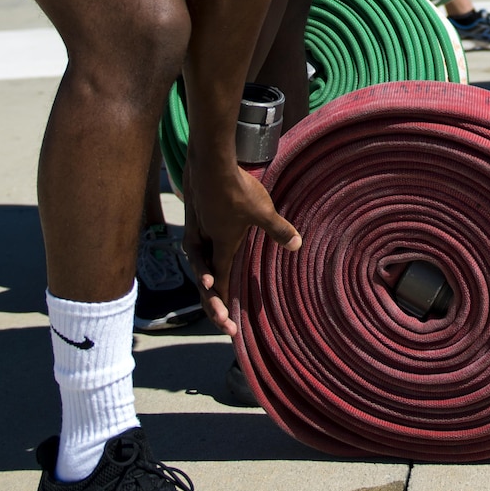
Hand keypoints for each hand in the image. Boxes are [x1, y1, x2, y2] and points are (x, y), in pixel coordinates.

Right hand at [183, 161, 301, 335]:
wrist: (209, 164)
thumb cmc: (236, 189)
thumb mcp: (262, 211)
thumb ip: (278, 230)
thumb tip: (297, 245)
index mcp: (220, 248)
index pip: (221, 284)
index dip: (223, 307)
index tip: (229, 326)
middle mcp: (204, 245)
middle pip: (206, 283)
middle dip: (214, 307)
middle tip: (224, 326)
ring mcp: (195, 232)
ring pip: (198, 266)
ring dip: (206, 284)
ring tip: (214, 296)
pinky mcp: (192, 220)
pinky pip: (194, 249)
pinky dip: (201, 261)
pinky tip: (205, 258)